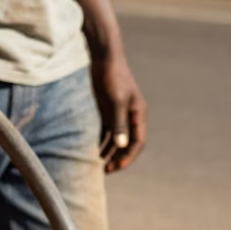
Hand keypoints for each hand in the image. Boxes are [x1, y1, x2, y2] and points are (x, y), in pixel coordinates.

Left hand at [91, 51, 145, 173]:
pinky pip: (107, 130)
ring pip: (116, 138)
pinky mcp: (107, 109)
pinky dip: (102, 141)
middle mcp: (130, 116)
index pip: (137, 142)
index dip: (128, 157)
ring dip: (109, 151)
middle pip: (127, 143)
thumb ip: (119, 124)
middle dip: (118, 157)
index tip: (116, 168)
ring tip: (98, 164)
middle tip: (105, 170)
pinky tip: (93, 150)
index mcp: (137, 114)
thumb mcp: (116, 101)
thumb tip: (122, 146)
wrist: (104, 58)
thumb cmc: (113, 78)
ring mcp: (118, 113)